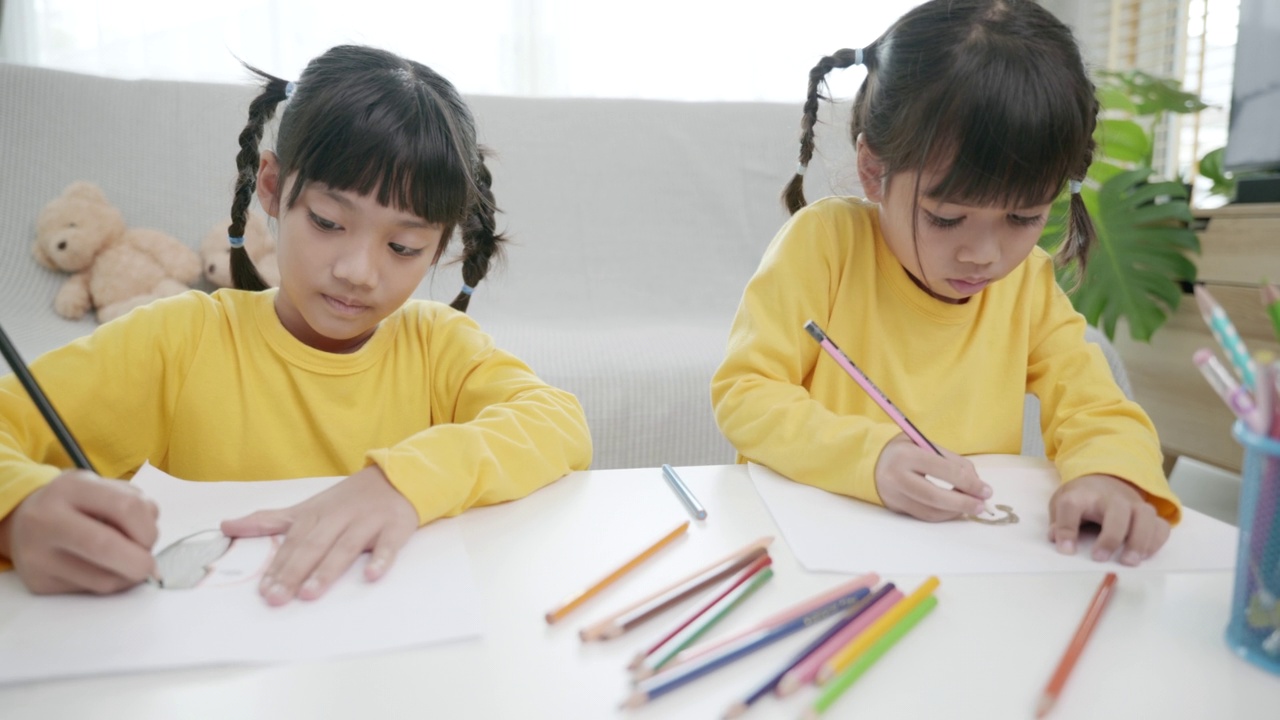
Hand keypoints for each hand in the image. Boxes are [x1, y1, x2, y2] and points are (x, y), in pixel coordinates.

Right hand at [0, 470, 158, 593]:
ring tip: (124, 563)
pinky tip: (103, 569)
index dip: (148, 529)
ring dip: (128, 576)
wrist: (23, 521)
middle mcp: (48, 519)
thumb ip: (134, 509)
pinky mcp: (39, 583)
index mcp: (71, 487)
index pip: (126, 508)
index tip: (150, 538)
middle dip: (140, 562)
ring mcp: (38, 554)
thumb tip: (153, 555)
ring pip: (103, 579)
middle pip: (106, 547)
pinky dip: (109, 584)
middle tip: (148, 564)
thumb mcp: (103, 489)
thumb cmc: (76, 504)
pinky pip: (90, 591)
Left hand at [220, 465, 418, 605]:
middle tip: (277, 598)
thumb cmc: (347, 500)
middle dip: (294, 572)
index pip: (293, 542)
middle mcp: (339, 518)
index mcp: (316, 515)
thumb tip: (225, 526)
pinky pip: (388, 545)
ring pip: (345, 547)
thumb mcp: (307, 508)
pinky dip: (381, 559)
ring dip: (328, 570)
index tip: (263, 590)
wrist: (395, 478)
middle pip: (314, 546)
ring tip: (310, 593)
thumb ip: (268, 521)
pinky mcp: (394, 527)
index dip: (277, 566)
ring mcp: (367, 522)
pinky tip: (372, 575)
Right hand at [874, 434, 992, 520]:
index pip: (943, 471)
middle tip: (981, 505)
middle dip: (963, 503)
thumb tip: (976, 483)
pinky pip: (923, 515)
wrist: (872, 460)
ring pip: (930, 511)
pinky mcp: (895, 507)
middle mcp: (896, 476)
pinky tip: (954, 510)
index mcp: (906, 455)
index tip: (986, 490)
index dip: (968, 482)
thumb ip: (951, 461)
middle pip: (935, 496)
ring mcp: (894, 494)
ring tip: (970, 507)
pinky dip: (943, 515)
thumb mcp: (925, 444)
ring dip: (954, 512)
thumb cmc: (905, 450)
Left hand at [1048, 473, 1170, 565]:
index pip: (1071, 505)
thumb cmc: (1082, 499)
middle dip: (1111, 536)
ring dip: (1139, 540)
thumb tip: (1063, 545)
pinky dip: (1156, 541)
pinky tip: (1144, 556)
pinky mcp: (1149, 515)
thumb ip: (1060, 524)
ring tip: (1129, 561)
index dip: (1066, 527)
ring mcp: (1133, 503)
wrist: (1103, 479)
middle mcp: (1110, 497)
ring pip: (1144, 515)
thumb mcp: (1062, 505)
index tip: (1066, 550)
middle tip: (1100, 558)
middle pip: (1117, 509)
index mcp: (1082, 494)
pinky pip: (1161, 525)